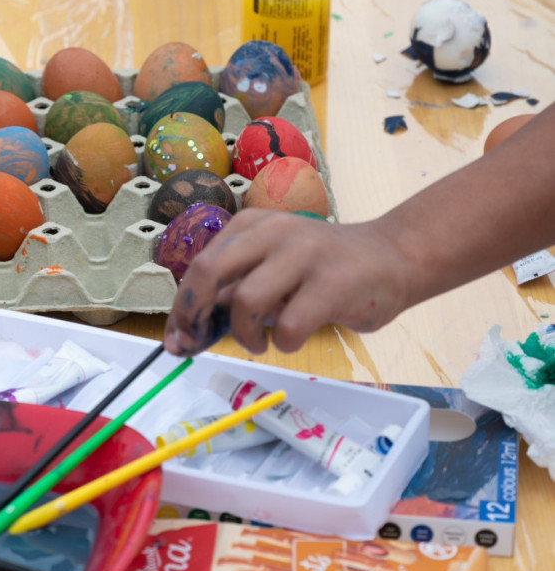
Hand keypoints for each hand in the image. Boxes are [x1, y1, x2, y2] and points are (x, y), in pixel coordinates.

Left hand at [163, 209, 409, 354]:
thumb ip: (233, 294)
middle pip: (208, 271)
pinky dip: (283, 344)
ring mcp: (303, 254)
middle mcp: (273, 231)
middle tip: (199, 343)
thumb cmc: (320, 272)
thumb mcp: (270, 271)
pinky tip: (291, 340)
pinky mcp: (332, 283)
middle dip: (192, 314)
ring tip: (260, 343)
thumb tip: (187, 333)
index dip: (181, 308)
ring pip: (246, 301)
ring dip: (245, 336)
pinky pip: (288, 326)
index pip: (199, 266)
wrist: (393, 258)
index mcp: (251, 226)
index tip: (177, 341)